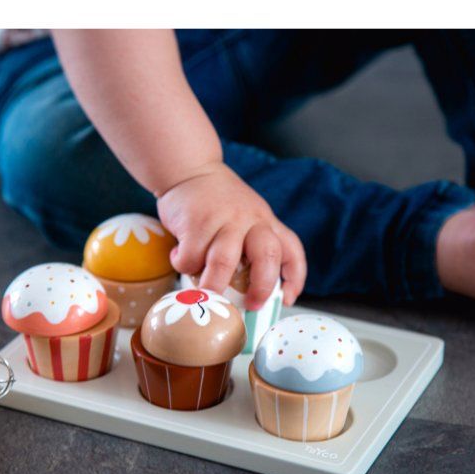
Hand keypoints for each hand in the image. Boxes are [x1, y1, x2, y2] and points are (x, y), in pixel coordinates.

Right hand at [157, 163, 306, 309]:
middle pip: (266, 256)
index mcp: (266, 221)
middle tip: (250, 305)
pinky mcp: (196, 222)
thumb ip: (249, 245)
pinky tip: (179, 258)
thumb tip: (245, 291)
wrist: (189, 168)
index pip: (291, 249)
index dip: (294, 277)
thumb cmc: (217, 202)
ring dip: (213, 286)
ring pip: (223, 262)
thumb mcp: (245, 216)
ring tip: (205, 294)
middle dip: (261, 287)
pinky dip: (183, 265)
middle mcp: (250, 220)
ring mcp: (224, 220)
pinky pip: (191, 257)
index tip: (287, 298)